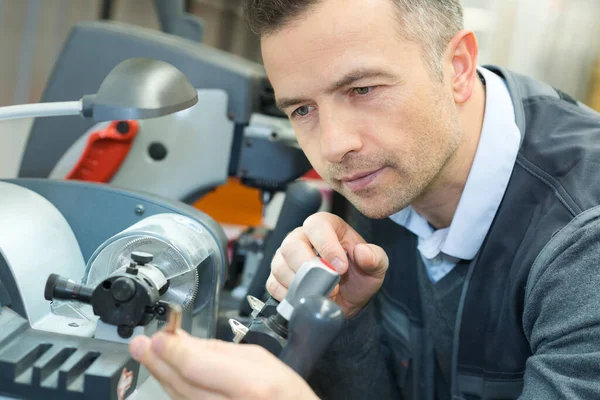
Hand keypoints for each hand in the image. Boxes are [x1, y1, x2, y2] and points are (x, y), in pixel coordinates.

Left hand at [129, 329, 318, 399]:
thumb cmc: (287, 394)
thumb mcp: (261, 360)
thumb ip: (219, 350)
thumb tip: (184, 340)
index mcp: (251, 385)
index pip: (196, 366)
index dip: (171, 350)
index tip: (156, 337)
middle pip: (181, 383)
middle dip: (157, 361)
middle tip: (140, 344)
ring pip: (179, 397)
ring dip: (161, 374)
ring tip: (148, 354)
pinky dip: (174, 389)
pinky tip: (167, 374)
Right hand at [267, 211, 388, 316]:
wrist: (348, 299)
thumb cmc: (359, 275)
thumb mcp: (376, 266)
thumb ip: (375, 257)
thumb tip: (363, 253)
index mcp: (326, 226)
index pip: (317, 225)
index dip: (327, 245)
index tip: (340, 267)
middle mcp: (302, 237)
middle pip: (291, 244)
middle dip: (310, 268)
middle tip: (330, 285)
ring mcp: (286, 257)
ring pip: (280, 265)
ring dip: (302, 285)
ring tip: (322, 294)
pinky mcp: (276, 276)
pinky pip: (273, 284)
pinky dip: (289, 296)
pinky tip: (306, 298)